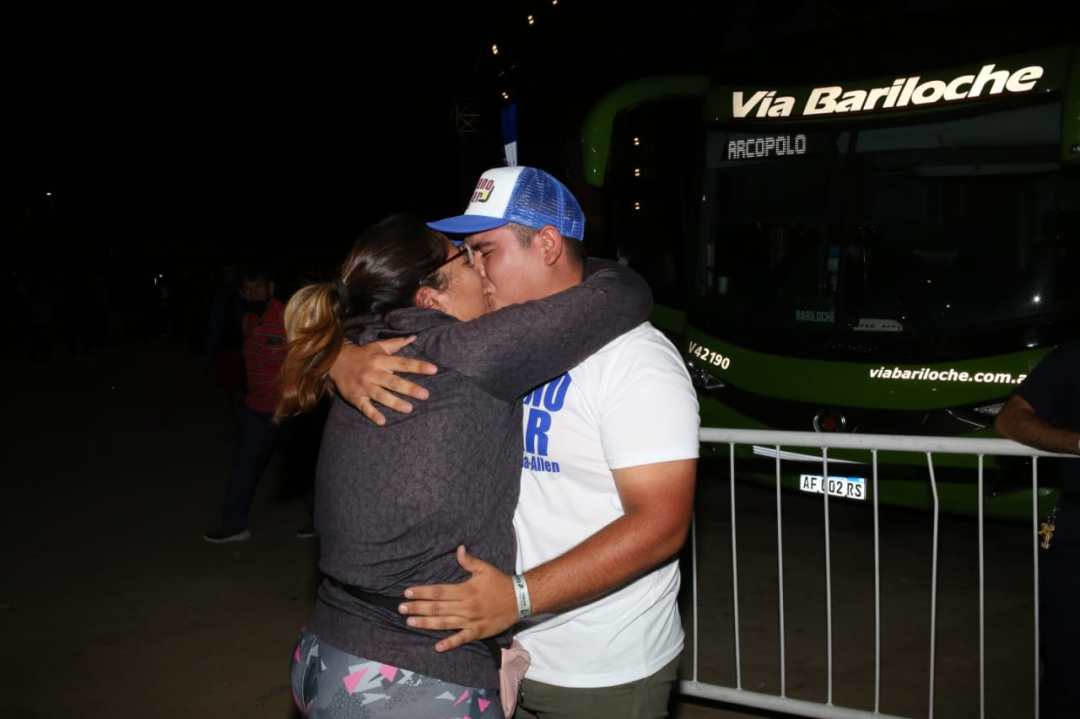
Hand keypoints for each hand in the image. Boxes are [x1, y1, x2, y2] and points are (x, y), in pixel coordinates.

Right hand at [328, 336, 437, 424]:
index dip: (418, 366)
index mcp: (381, 360)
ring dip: (394, 402)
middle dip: (409, 388)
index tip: (434, 370)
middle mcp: (373, 373)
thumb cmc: (363, 355)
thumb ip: (396, 344)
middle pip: (393, 381)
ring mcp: (364, 386)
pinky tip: (382, 421)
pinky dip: (372, 414)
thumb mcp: (378, 346)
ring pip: (380, 395)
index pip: (403, 363)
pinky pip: (364, 406)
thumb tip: (414, 337)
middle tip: (425, 395)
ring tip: (409, 409)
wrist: (335, 361)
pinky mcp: (355, 396)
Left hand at [399, 545, 517, 651]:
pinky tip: (437, 647)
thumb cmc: (500, 582)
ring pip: (444, 623)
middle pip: (437, 607)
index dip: (422, 592)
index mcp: (465, 590)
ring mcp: (471, 620)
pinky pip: (462, 638)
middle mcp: (466, 606)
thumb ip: (469, 561)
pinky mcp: (478, 632)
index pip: (438, 591)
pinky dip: (449, 643)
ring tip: (410, 622)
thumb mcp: (485, 569)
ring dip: (426, 623)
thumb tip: (458, 549)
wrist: (520, 599)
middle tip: (401, 608)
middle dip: (417, 607)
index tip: (407, 592)